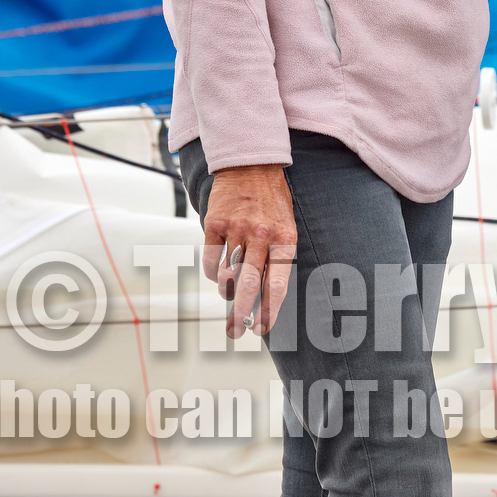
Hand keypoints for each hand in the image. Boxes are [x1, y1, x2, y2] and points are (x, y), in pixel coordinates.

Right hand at [202, 164, 296, 337]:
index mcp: (285, 238)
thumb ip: (277, 258)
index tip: (262, 330)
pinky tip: (219, 274)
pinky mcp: (215, 223)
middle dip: (242, 315)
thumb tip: (264, 297)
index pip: (277, 285)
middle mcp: (261, 235)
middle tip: (237, 332)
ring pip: (227, 276)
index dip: (268, 312)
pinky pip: (210, 261)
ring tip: (230, 295)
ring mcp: (236, 228)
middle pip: (248, 286)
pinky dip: (214, 274)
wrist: (251, 163)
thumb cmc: (272, 201)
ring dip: (227, 293)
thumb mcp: (286, 225)